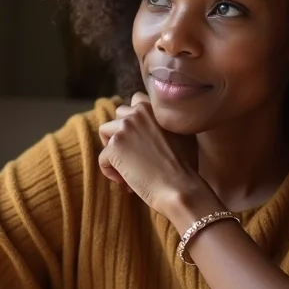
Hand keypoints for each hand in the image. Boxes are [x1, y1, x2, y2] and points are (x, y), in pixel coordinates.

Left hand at [98, 93, 202, 214]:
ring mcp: (125, 127)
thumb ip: (167, 125)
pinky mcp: (115, 146)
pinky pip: (102, 158)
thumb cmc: (185, 169)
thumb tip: (153, 131)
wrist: (180, 187)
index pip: (137, 100)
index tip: (140, 139)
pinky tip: (126, 183)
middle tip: (132, 156)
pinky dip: (110, 172)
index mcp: (156, 108)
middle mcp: (140, 112)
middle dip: (121, 132)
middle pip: (118, 114)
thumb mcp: (184, 136)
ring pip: (105, 133)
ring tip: (127, 169)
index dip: (134, 120)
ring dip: (112, 150)